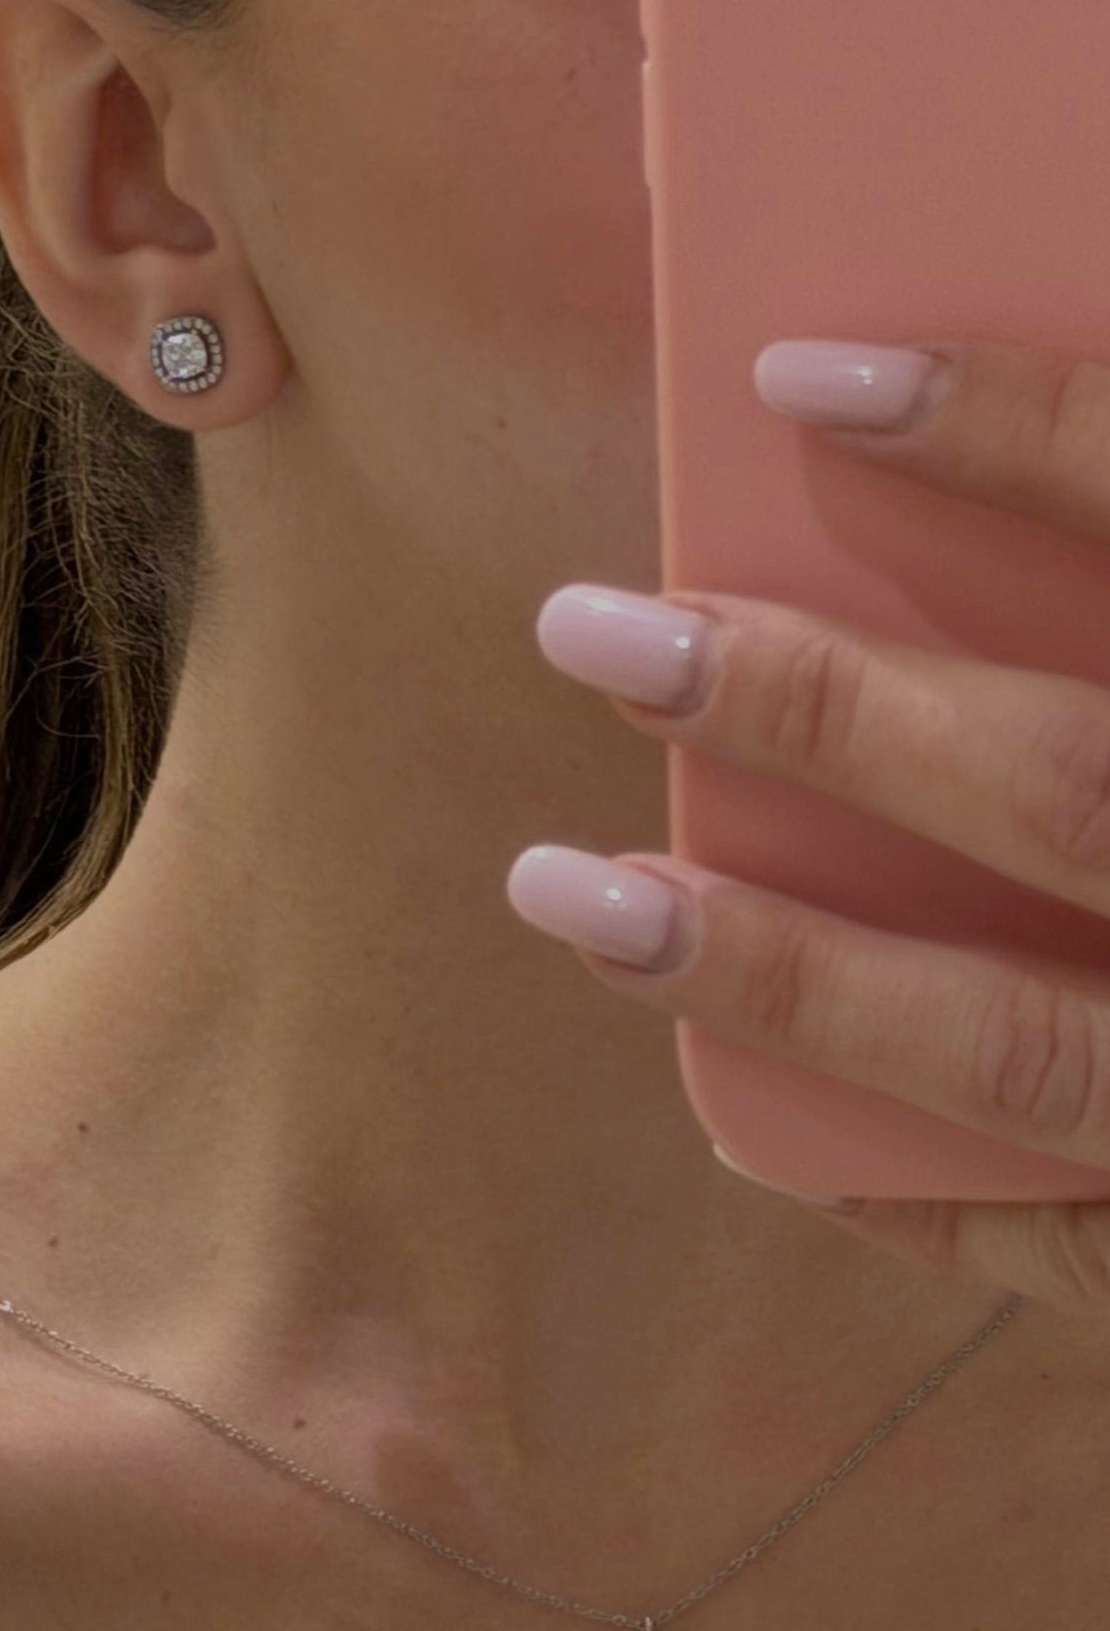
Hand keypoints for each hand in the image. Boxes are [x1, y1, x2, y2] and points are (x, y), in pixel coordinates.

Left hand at [506, 336, 1109, 1313]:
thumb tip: (1041, 465)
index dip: (1025, 438)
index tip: (803, 378)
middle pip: (1076, 790)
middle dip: (825, 710)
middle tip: (603, 629)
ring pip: (1021, 1044)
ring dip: (778, 969)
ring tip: (572, 892)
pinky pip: (1063, 1252)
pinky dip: (901, 1194)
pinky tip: (750, 1125)